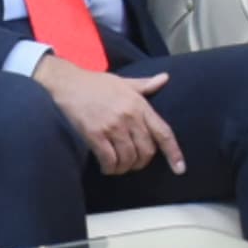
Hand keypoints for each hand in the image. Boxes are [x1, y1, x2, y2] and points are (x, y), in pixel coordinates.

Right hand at [31, 53, 181, 176]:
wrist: (67, 83)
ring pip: (128, 158)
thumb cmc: (95, 83)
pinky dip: (110, 168)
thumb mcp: (124, 82)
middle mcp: (129, 116)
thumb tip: (165, 79)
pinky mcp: (95, 134)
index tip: (180, 168)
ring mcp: (113, 126)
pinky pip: (109, 159)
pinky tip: (107, 167)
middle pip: (146, 151)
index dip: (174, 153)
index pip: (164, 132)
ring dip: (125, 168)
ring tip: (118, 167)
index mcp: (140, 105)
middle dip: (142, 162)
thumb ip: (145, 85)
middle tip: (133, 164)